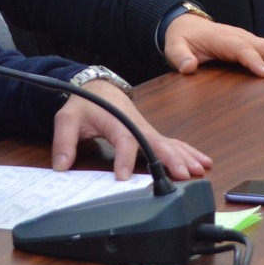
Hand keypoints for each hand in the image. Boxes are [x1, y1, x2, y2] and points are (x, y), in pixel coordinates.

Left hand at [51, 80, 210, 179]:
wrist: (98, 87)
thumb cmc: (85, 103)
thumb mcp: (68, 118)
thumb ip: (64, 141)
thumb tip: (62, 165)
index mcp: (117, 120)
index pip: (123, 139)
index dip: (124, 158)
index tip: (124, 177)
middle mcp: (136, 125)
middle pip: (156, 141)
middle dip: (170, 158)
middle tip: (181, 174)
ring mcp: (146, 129)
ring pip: (169, 143)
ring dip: (184, 156)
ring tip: (198, 170)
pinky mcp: (150, 134)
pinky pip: (171, 143)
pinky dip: (187, 152)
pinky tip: (201, 162)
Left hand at [163, 11, 263, 76]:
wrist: (185, 24)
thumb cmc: (182, 38)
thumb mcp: (174, 48)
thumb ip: (180, 57)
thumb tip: (188, 66)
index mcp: (222, 38)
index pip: (241, 50)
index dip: (254, 61)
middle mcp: (239, 36)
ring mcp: (248, 38)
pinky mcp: (252, 42)